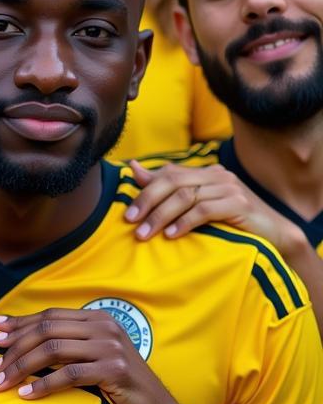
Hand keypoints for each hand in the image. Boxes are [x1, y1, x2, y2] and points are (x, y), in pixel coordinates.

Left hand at [0, 308, 189, 403]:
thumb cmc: (117, 385)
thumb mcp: (91, 357)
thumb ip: (64, 344)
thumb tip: (16, 340)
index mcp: (96, 319)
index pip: (49, 316)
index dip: (19, 324)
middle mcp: (104, 327)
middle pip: (46, 330)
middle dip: (15, 349)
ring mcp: (111, 347)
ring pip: (53, 349)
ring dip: (22, 367)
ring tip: (1, 383)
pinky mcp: (114, 370)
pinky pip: (69, 374)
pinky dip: (44, 384)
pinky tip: (26, 395)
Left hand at [125, 160, 299, 252]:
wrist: (275, 235)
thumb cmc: (231, 223)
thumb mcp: (197, 206)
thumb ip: (167, 188)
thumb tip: (133, 168)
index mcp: (205, 173)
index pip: (168, 174)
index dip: (145, 191)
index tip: (127, 214)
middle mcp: (217, 176)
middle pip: (173, 182)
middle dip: (148, 202)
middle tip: (132, 223)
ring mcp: (230, 188)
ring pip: (185, 197)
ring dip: (161, 217)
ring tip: (145, 234)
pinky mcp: (239, 204)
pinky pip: (204, 210)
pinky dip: (185, 223)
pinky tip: (172, 235)